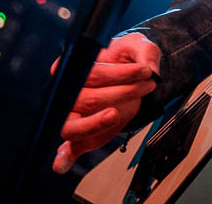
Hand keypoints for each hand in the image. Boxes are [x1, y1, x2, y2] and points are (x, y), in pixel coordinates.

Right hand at [52, 32, 160, 174]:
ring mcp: (72, 114)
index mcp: (74, 66)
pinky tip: (62, 164)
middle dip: (121, 93)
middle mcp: (68, 91)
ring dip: (97, 124)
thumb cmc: (125, 59)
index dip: (119, 74)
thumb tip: (149, 69)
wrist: (130, 75)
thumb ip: (146, 54)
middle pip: (85, 99)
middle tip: (147, 85)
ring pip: (73, 126)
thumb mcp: (138, 47)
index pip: (91, 72)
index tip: (143, 71)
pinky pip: (66, 148)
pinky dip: (63, 158)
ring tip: (117, 114)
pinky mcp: (82, 133)